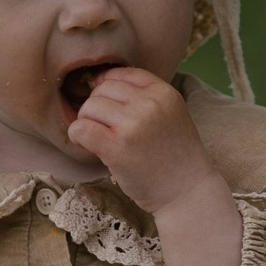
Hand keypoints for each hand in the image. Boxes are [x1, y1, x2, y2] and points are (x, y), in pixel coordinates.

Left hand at [68, 68, 244, 265]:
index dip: (108, 87)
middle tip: (105, 129)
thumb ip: (145, 97)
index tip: (108, 106)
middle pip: (102, 90)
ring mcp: (132, 125)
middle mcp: (149, 104)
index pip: (122, 74)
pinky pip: (81, 128)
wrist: (187, 192)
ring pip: (89, 107)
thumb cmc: (176, 157)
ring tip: (100, 139)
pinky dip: (77, 135)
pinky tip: (88, 145)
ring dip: (88, 123)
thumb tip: (98, 82)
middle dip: (97, 108)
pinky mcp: (116, 147)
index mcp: (163, 92)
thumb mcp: (171, 114)